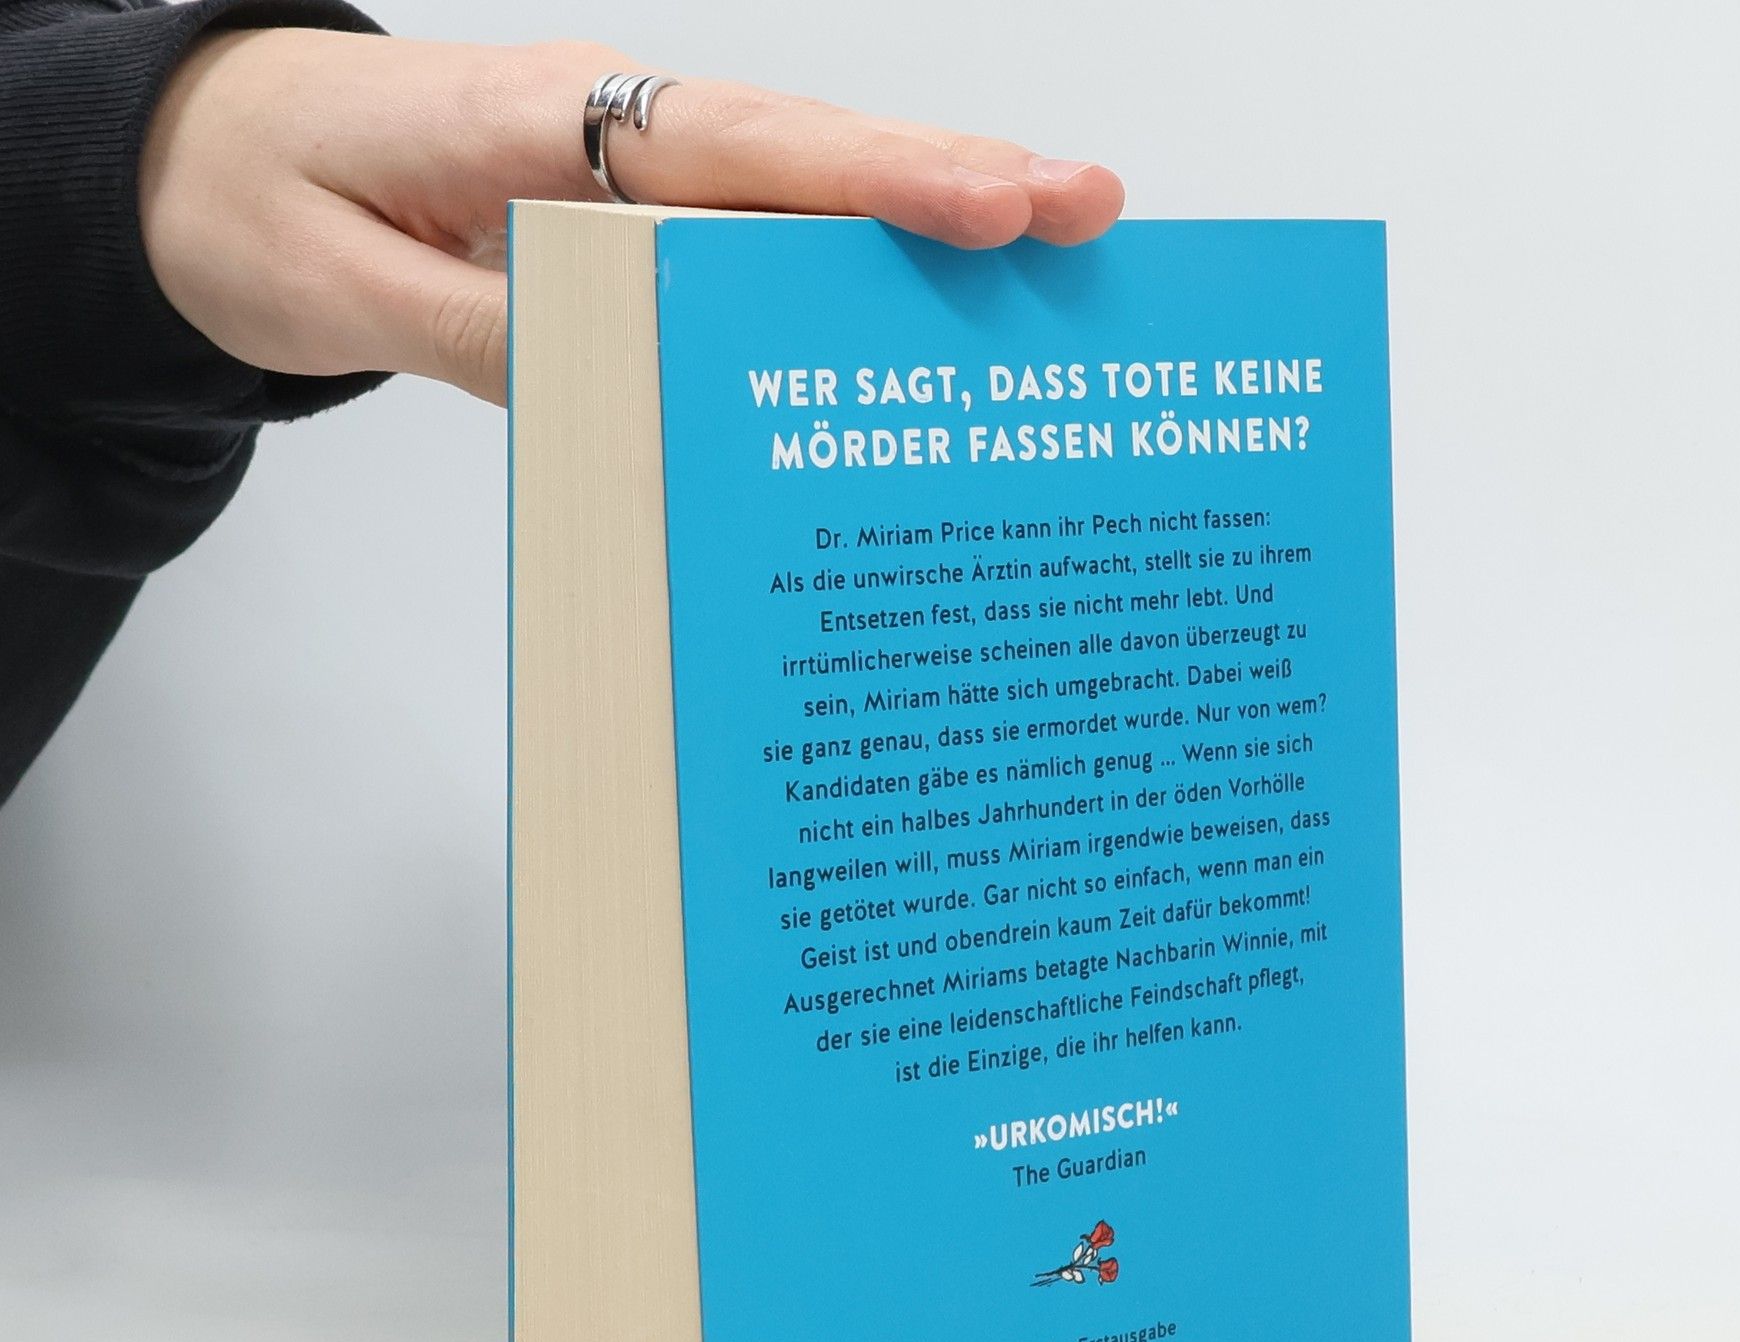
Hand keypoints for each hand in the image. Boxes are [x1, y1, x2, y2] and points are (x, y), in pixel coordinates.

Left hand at [139, 31, 1125, 406]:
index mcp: (546, 122)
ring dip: (929, 215)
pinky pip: (758, 232)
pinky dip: (851, 255)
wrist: (203, 161)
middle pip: (809, 151)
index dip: (874, 180)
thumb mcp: (348, 285)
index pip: (739, 150)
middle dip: (956, 181)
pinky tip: (925, 290)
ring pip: (802, 186)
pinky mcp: (631, 215)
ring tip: (1055, 244)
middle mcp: (612, 130)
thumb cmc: (261, 202)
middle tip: (1092, 212)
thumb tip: (637, 376)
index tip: (995, 207)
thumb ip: (490, 328)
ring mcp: (630, 168)